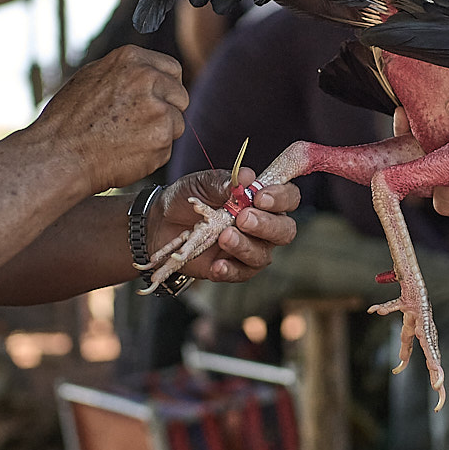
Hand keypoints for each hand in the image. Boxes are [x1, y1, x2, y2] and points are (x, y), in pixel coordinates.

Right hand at [29, 46, 188, 195]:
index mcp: (131, 58)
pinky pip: (167, 148)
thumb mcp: (93, 77)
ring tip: (126, 140)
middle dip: (167, 111)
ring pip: (177, 124)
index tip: (155, 101)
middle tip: (139, 126)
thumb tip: (150, 73)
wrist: (58, 155)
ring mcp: (158, 108)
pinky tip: (126, 153)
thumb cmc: (68, 120)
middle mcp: (148, 78)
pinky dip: (153, 154)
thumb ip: (126, 72)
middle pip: (180, 96)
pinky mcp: (161, 138)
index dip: (165, 88)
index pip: (172, 69)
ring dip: (160, 134)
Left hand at [156, 169, 301, 281]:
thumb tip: (246, 176)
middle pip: (285, 230)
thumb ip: (223, 181)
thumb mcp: (201, 184)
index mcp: (261, 199)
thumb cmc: (187, 199)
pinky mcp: (235, 269)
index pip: (288, 198)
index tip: (259, 196)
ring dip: (246, 246)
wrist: (160, 224)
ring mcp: (251, 249)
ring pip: (264, 254)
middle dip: (267, 225)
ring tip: (224, 237)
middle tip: (243, 218)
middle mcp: (263, 225)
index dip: (281, 197)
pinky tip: (217, 264)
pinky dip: (231, 269)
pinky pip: (242, 274)